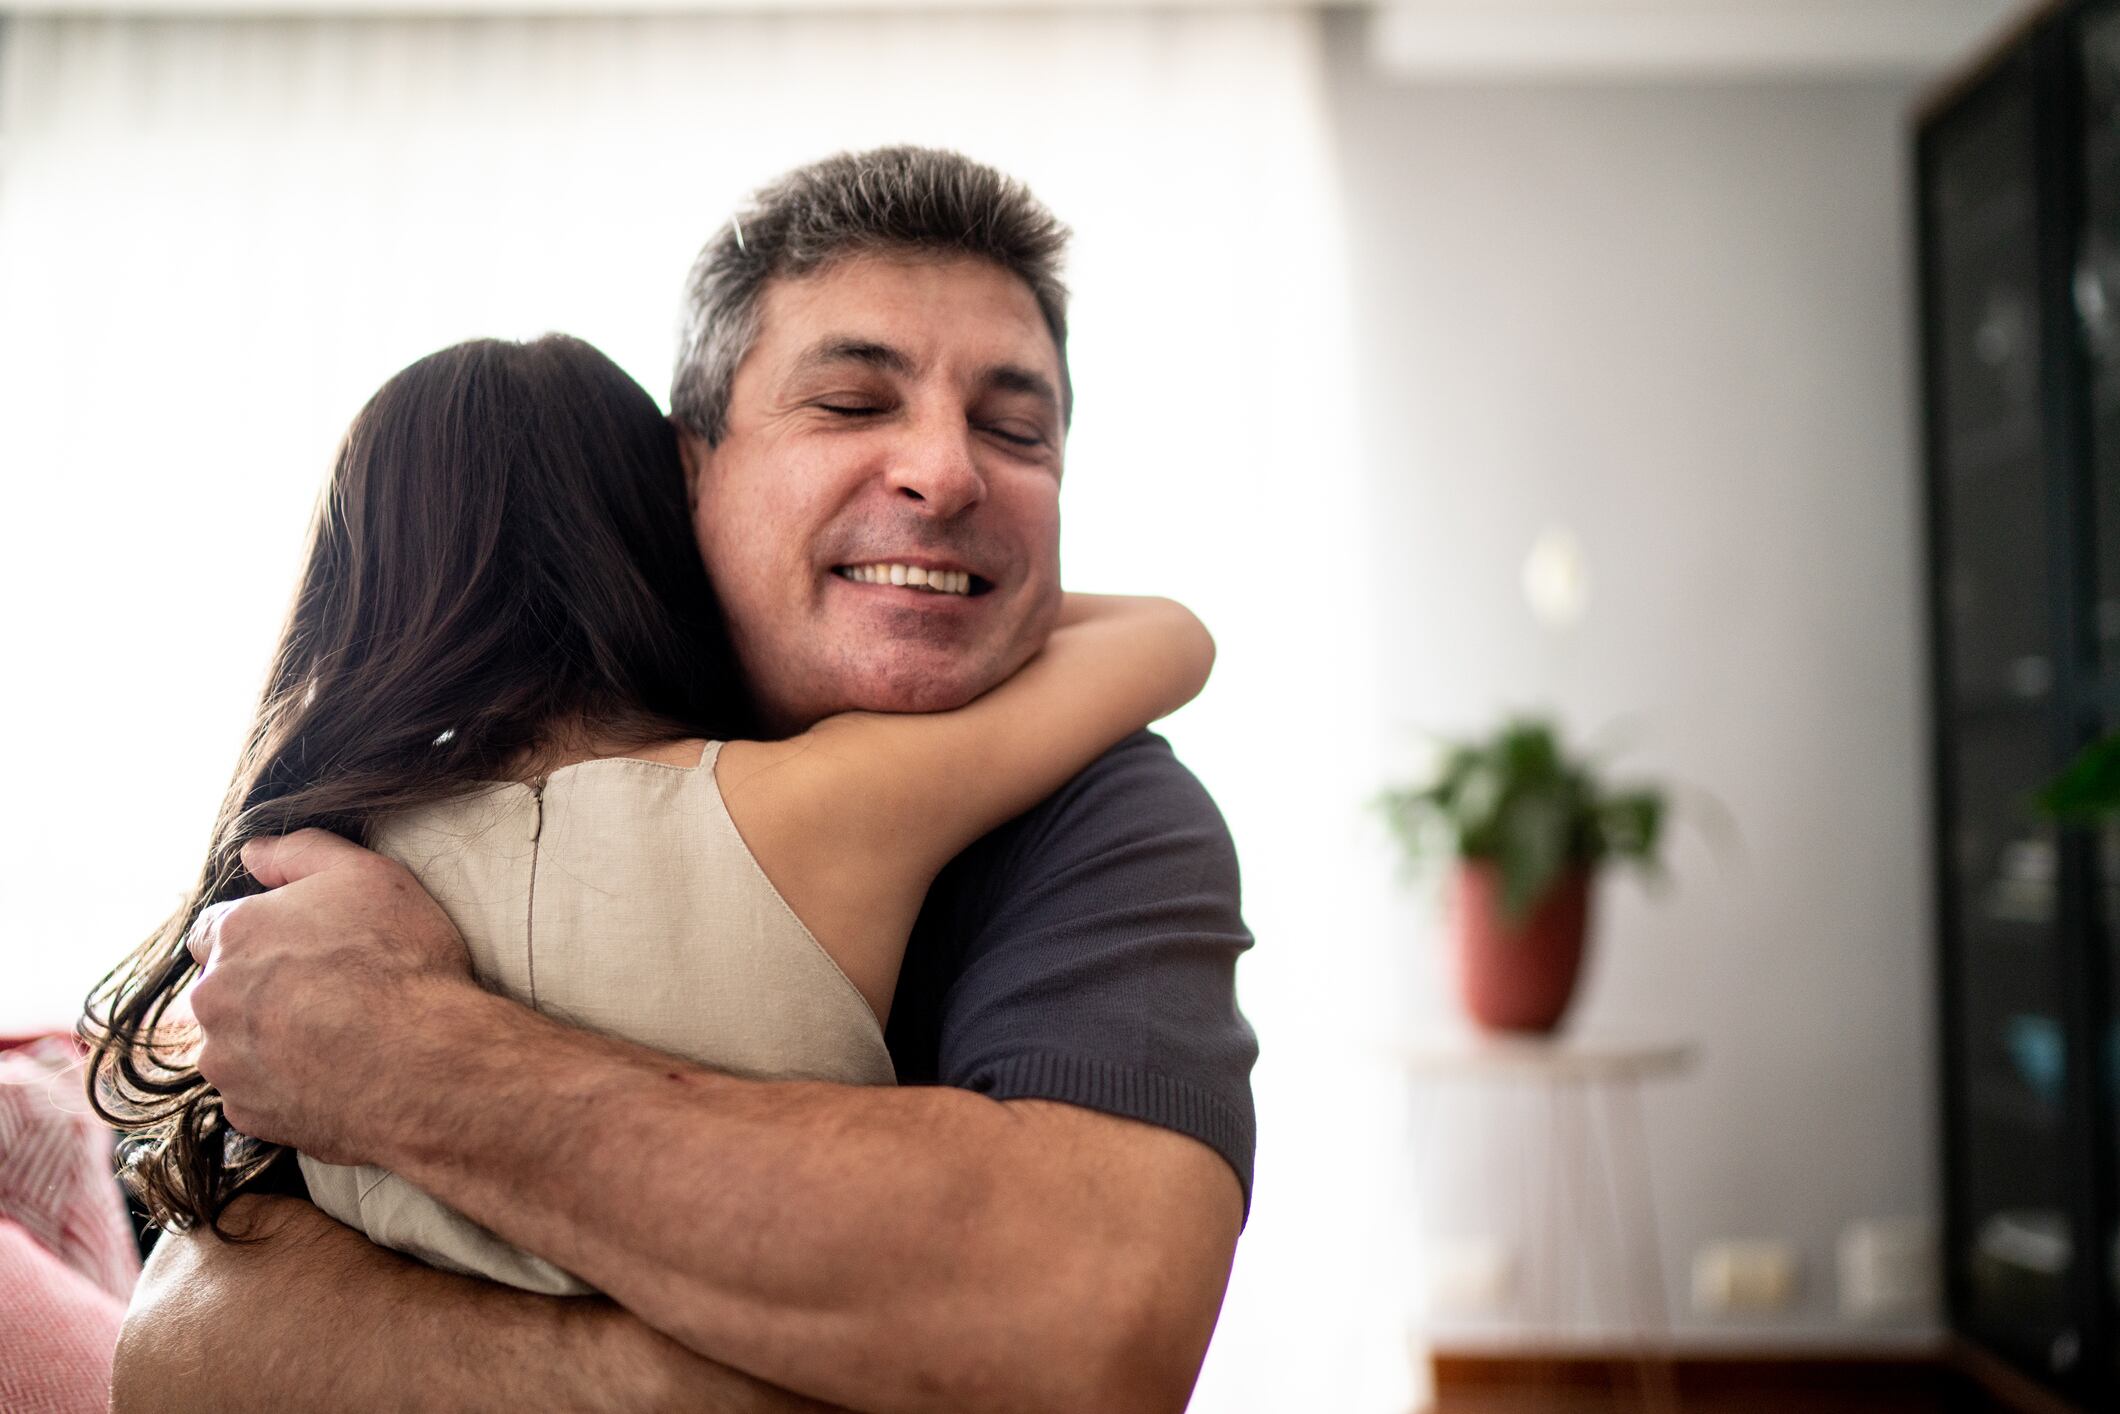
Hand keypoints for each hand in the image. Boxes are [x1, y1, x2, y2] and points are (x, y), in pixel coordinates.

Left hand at [185, 828, 475, 1163]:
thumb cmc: (401, 960)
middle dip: (261, 990)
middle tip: (327, 994)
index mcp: (236, 935)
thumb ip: (300, 853)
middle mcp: (215, 999)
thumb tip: (250, 853)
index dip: (260, 935)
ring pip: (235, 1045)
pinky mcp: (248, 1114)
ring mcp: (227, 1062)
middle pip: (224, 990)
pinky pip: (255, 1095)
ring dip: (269, 1041)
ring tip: (335, 1040)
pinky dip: (285, 1087)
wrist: (426, 1062)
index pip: (214, 930)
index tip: (299, 948)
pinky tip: (334, 1075)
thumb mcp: (367, 875)